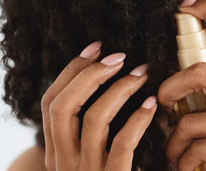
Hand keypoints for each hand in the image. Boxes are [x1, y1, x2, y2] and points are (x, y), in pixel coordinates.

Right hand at [40, 42, 156, 169]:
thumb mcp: (95, 159)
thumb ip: (95, 132)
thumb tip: (113, 87)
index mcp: (59, 153)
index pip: (52, 103)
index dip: (71, 70)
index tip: (95, 46)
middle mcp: (65, 162)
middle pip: (63, 105)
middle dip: (90, 73)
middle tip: (120, 57)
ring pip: (93, 119)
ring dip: (120, 89)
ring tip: (144, 74)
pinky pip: (122, 144)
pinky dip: (138, 119)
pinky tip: (153, 105)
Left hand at [157, 0, 205, 170]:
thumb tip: (189, 87)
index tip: (186, 4)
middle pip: (199, 72)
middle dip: (170, 87)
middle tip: (164, 102)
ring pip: (188, 121)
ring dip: (173, 143)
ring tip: (176, 154)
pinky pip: (194, 149)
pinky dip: (183, 162)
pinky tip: (188, 168)